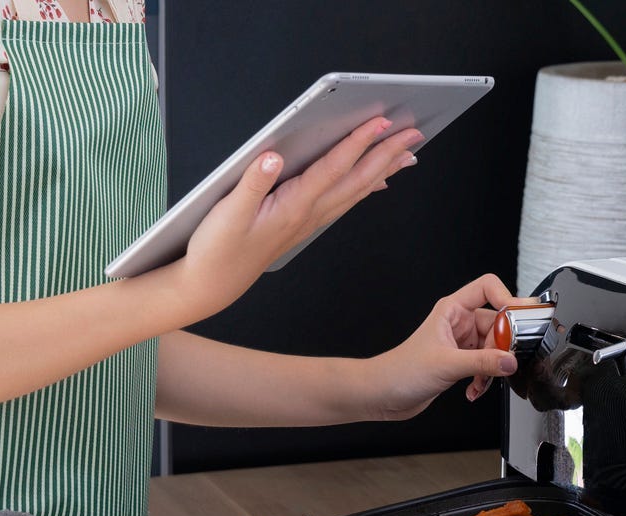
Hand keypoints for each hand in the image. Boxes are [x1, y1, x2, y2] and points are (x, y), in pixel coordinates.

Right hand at [173, 117, 421, 319]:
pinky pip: (346, 201)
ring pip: (357, 191)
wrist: (213, 283)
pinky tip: (377, 183)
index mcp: (293, 205)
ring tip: (407, 154)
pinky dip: (366, 188)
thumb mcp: (227, 213)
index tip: (380, 122)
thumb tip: (272, 156)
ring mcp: (310, 220)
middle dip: (387, 154)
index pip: (333, 167)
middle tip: (413, 133)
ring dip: (384, 170)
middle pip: (358, 179)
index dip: (357, 143)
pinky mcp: (304, 224)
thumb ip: (251, 183)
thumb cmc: (218, 249)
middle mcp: (309, 213)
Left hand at [368, 274, 539, 420]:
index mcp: (452, 310)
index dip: (508, 298)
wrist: (383, 394)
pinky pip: (487, 365)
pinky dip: (484, 378)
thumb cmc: (401, 371)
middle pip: (499, 323)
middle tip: (504, 361)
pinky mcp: (462, 362)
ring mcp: (461, 343)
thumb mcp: (446, 364)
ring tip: (481, 380)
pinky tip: (473, 389)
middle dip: (503, 346)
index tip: (523, 317)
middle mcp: (459, 323)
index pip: (488, 288)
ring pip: (495, 348)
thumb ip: (482, 362)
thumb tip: (511, 361)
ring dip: (493, 367)